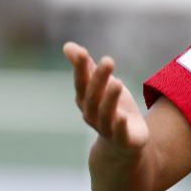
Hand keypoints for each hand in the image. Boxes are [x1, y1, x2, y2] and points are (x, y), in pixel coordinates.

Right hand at [63, 41, 148, 155]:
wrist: (122, 144)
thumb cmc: (111, 109)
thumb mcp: (101, 86)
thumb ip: (87, 68)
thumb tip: (68, 46)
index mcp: (86, 100)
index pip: (81, 83)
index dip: (80, 68)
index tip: (82, 52)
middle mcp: (92, 115)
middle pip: (93, 97)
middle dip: (99, 79)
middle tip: (108, 60)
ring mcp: (107, 128)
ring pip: (105, 114)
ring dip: (110, 99)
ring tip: (118, 82)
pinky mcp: (123, 139)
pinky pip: (119, 133)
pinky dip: (120, 126)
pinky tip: (123, 117)